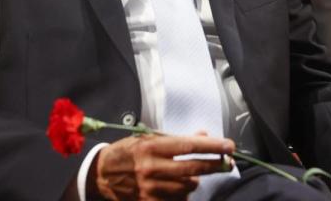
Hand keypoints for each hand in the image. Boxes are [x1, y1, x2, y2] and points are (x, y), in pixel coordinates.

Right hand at [90, 133, 233, 199]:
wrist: (102, 174)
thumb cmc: (128, 152)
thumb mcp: (149, 138)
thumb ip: (177, 139)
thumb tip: (204, 135)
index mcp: (150, 147)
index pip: (188, 146)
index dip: (211, 146)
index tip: (228, 145)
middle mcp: (150, 168)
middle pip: (192, 169)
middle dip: (214, 165)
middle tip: (227, 162)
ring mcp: (149, 188)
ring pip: (187, 187)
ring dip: (195, 180)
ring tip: (192, 175)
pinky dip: (182, 195)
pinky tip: (180, 189)